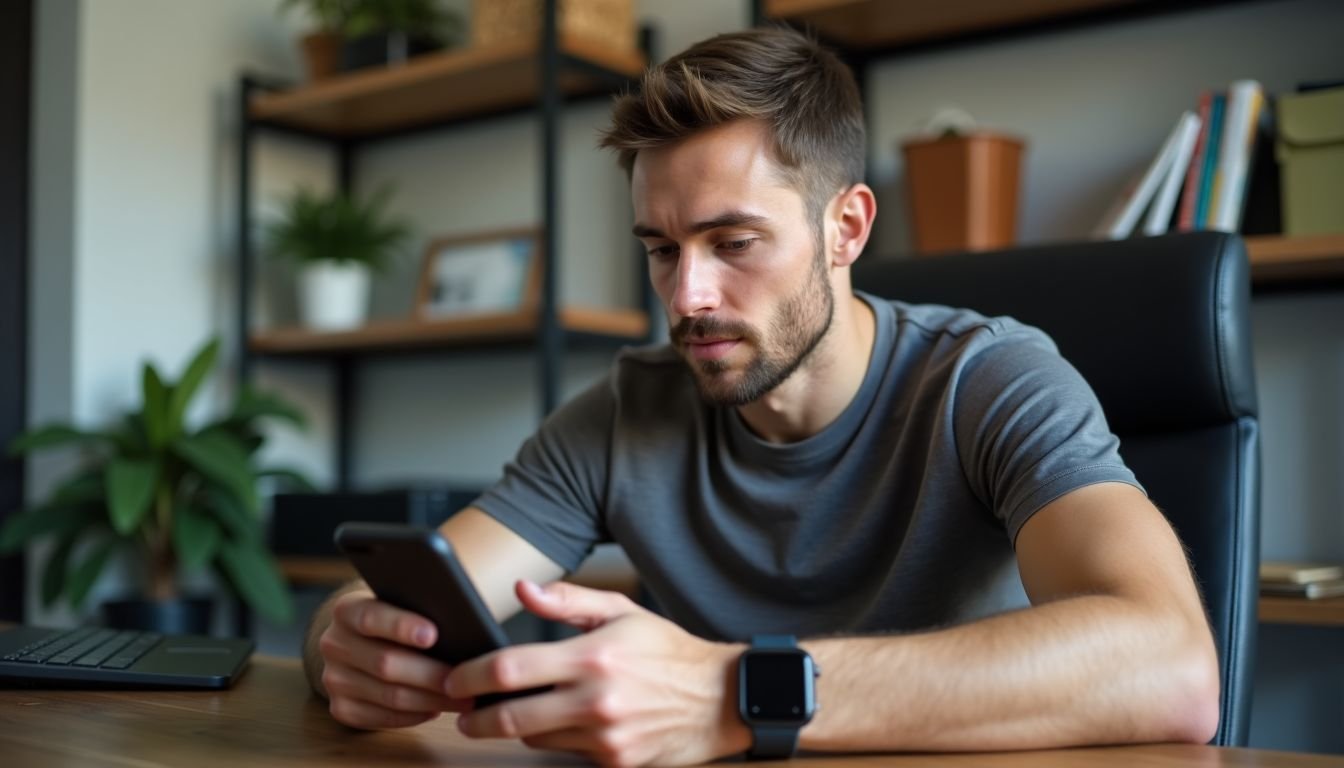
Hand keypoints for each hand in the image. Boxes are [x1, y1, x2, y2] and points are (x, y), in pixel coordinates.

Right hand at [317, 588, 472, 728]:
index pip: (371, 617)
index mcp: (346, 610)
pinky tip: (437, 708)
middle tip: (464, 678)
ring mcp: (334, 679)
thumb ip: (421, 604)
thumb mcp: (403, 600)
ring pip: (389, 695)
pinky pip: (383, 718)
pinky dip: (415, 716)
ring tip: (462, 698)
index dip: (401, 626)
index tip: (433, 635)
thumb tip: (458, 620)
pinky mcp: (341, 708)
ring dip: (431, 699)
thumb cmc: (398, 617)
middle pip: (385, 663)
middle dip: (430, 673)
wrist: (363, 639)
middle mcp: (334, 644)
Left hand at [449, 580, 750, 766]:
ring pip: (534, 737)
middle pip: (509, 716)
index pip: (509, 669)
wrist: (721, 698)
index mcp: (592, 655)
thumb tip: (523, 590)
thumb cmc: (669, 651)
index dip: (471, 676)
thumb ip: (567, 601)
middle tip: (462, 713)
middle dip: (475, 717)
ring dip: (516, 727)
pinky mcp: (615, 763)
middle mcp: (595, 699)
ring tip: (510, 713)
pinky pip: (565, 752)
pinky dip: (555, 738)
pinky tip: (561, 723)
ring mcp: (605, 737)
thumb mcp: (621, 611)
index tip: (456, 678)